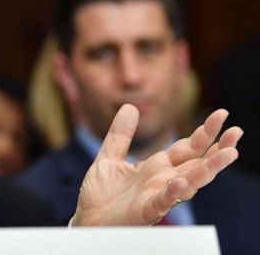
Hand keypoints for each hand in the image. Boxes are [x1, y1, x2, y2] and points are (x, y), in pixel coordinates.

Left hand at [72, 104, 242, 225]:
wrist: (87, 219)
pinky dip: (173, 192)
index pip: (188, 147)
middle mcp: (164, 180)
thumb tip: (130, 106)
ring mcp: (158, 196)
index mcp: (158, 166)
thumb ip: (120, 134)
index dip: (204, 132)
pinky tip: (182, 182)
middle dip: (218, 148)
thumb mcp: (109, 157)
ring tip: (228, 154)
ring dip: (208, 169)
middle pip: (197, 163)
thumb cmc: (102, 193)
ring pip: (190, 182)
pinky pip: (163, 201)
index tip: (222, 114)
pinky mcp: (146, 211)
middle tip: (237, 131)